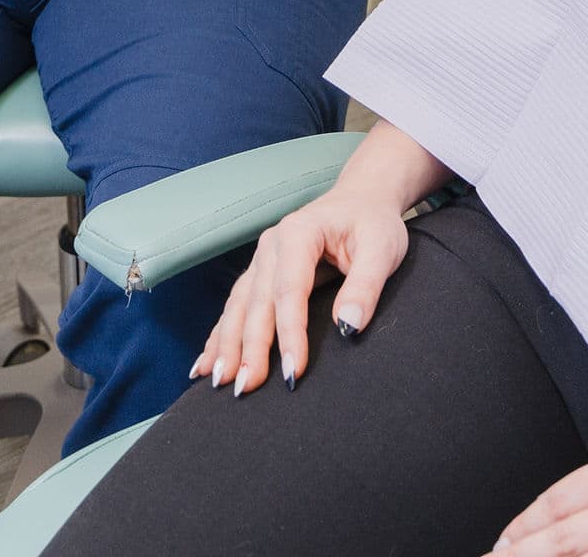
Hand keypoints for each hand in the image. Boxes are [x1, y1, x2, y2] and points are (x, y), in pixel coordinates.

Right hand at [193, 182, 409, 396]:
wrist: (360, 199)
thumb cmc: (372, 223)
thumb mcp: (383, 249)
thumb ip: (365, 287)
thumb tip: (347, 327)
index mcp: (299, 233)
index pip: (290, 291)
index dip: (290, 334)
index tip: (294, 373)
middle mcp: (271, 246)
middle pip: (256, 303)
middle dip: (248, 348)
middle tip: (243, 388)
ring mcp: (261, 259)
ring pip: (238, 307)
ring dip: (227, 345)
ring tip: (218, 380)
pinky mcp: (260, 274)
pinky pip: (235, 307)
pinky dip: (219, 336)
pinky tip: (205, 363)